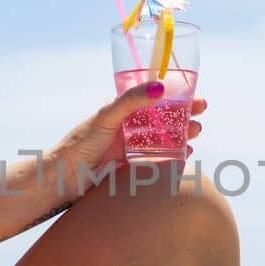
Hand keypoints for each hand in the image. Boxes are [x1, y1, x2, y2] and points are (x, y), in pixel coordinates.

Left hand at [47, 83, 207, 195]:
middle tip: (200, 117)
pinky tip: (185, 154)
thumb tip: (160, 87)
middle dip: (184, 116)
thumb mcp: (106, 117)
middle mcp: (128, 127)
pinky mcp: (132, 166)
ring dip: (182, 135)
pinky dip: (174, 156)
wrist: (64, 178)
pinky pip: (158, 159)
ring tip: (195, 135)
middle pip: (163, 118)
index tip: (195, 95)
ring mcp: (131, 146)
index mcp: (121, 110)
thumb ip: (131, 101)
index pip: (153, 98)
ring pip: (164, 138)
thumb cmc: (80, 144)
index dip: (175, 96)